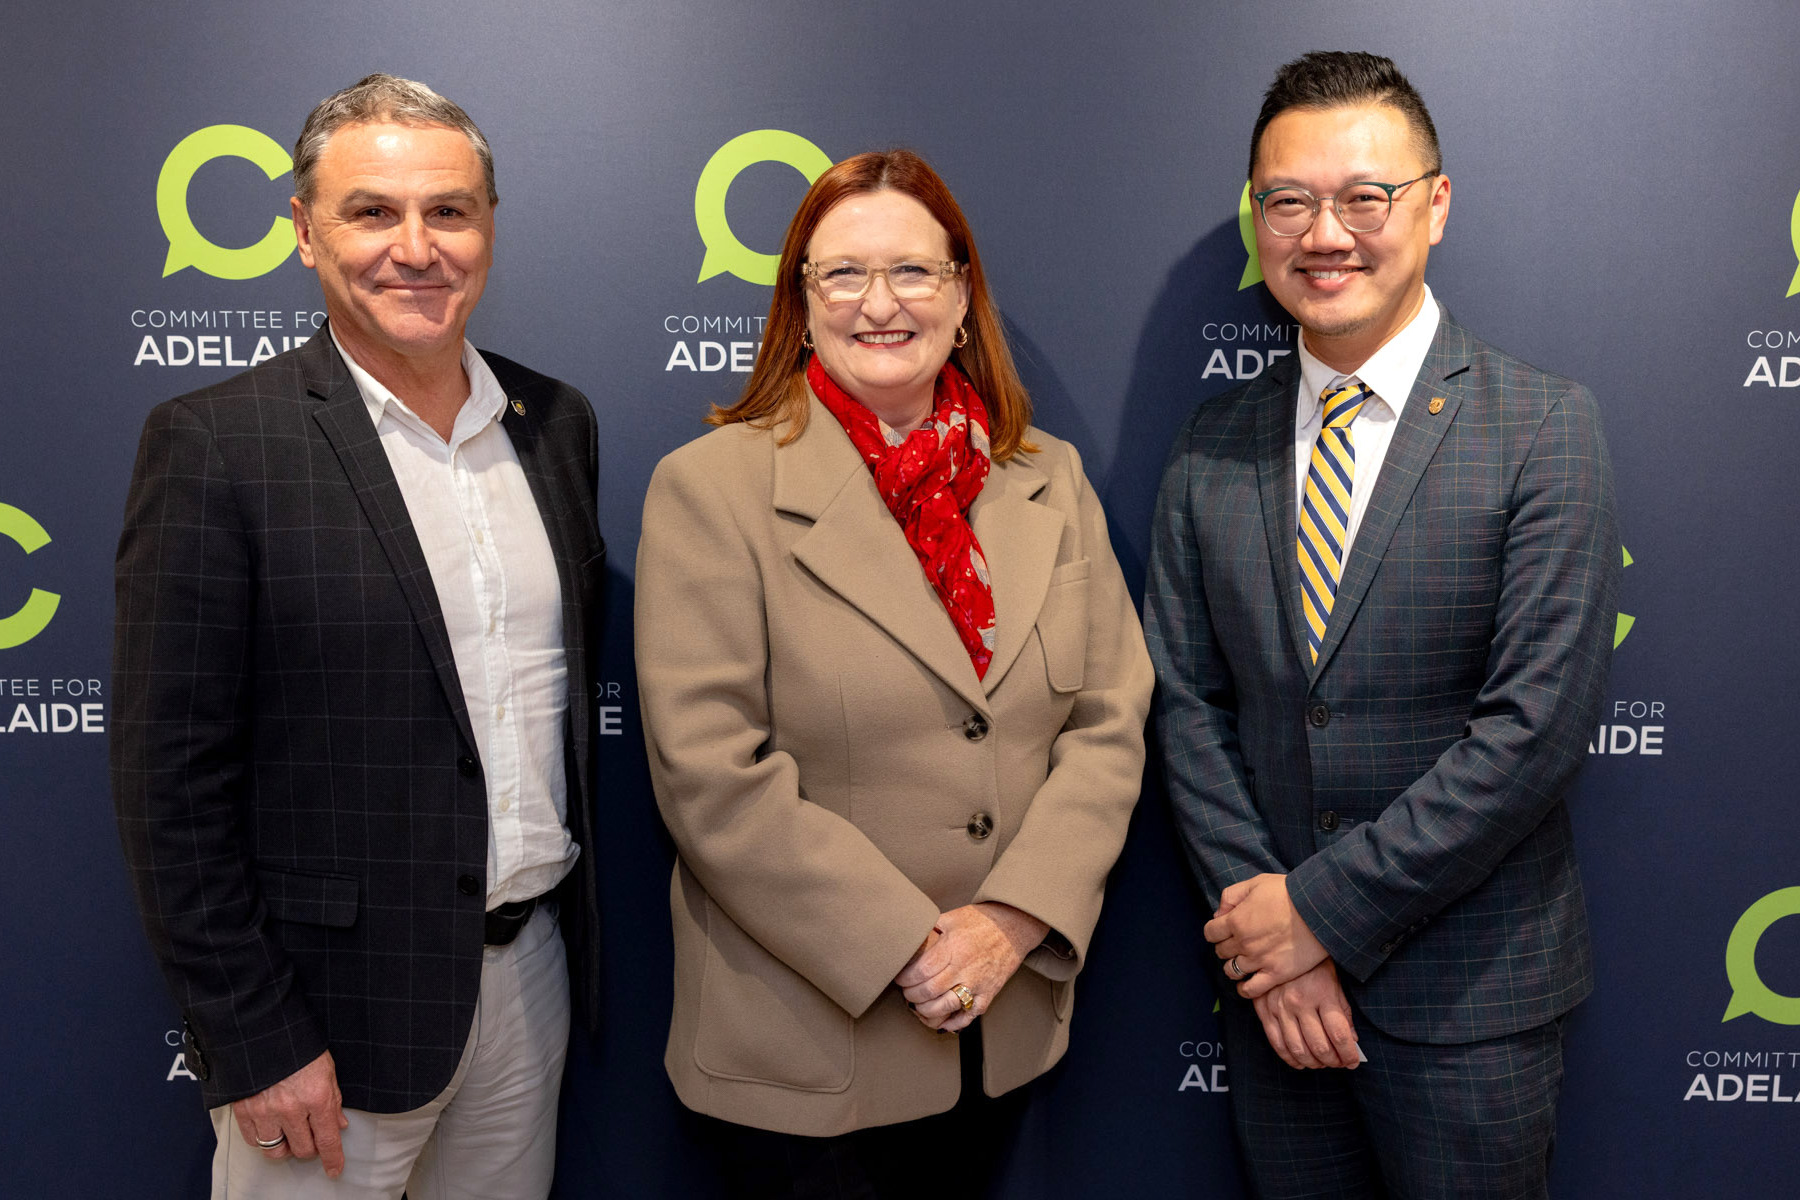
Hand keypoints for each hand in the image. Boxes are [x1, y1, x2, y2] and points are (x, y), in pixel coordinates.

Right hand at [229, 1050, 347, 1176]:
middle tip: (310, 1136)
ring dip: (285, 1145)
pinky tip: (269, 1126)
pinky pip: (253, 1140)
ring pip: (275, 1150)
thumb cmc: (297, 1043)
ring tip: (289, 1132)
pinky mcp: (243, 1110)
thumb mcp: (325, 1067)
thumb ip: (332, 1099)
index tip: (334, 1169)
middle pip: (302, 1149)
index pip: (328, 1139)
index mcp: (317, 1096)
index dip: (333, 1158)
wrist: (259, 1027)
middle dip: (309, 1147)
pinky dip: (263, 1138)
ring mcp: (265, 1111)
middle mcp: (291, 1109)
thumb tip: (338, 1124)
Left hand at [894, 903, 1048, 1032]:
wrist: (1014, 927)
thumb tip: (908, 940)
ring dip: (926, 1010)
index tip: (899, 978)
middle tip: (906, 991)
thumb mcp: (952, 917)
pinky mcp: (988, 995)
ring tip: (919, 1005)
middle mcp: (965, 968)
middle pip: (929, 991)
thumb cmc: (982, 921)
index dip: (905, 978)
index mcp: (954, 947)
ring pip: (945, 1007)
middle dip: (911, 995)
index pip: (921, 970)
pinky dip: (952, 1023)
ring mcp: (978, 984)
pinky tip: (941, 1020)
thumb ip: (930, 929)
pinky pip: (968, 1016)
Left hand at [1203, 873, 1327, 996]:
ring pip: (1231, 971)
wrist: (1319, 909)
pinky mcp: (1276, 974)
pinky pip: (1251, 990)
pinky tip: (1246, 983)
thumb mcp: (1256, 882)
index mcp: (1236, 920)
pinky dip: (1244, 989)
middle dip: (1226, 946)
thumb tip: (1218, 914)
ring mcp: (1259, 960)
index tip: (1223, 930)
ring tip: (1243, 961)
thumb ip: (1231, 896)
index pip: (1210, 932)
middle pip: (1220, 951)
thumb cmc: (1288, 893)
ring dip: (1233, 966)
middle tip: (1237, 943)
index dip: (1215, 931)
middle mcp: (1243, 943)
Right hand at [1252, 959, 1359, 1070]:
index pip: (1339, 1035)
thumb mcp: (1334, 982)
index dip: (1348, 1055)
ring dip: (1313, 1063)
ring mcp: (1280, 1008)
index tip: (1353, 1062)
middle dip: (1333, 1061)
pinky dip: (1291, 1058)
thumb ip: (1343, 1012)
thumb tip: (1352, 1040)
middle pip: (1320, 1046)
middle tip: (1339, 1063)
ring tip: (1322, 1063)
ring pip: (1298, 1049)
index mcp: (1322, 994)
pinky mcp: (1265, 1011)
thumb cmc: (1313, 964)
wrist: (1280, 944)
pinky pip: (1277, 1043)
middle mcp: (1300, 1003)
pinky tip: (1301, 1061)